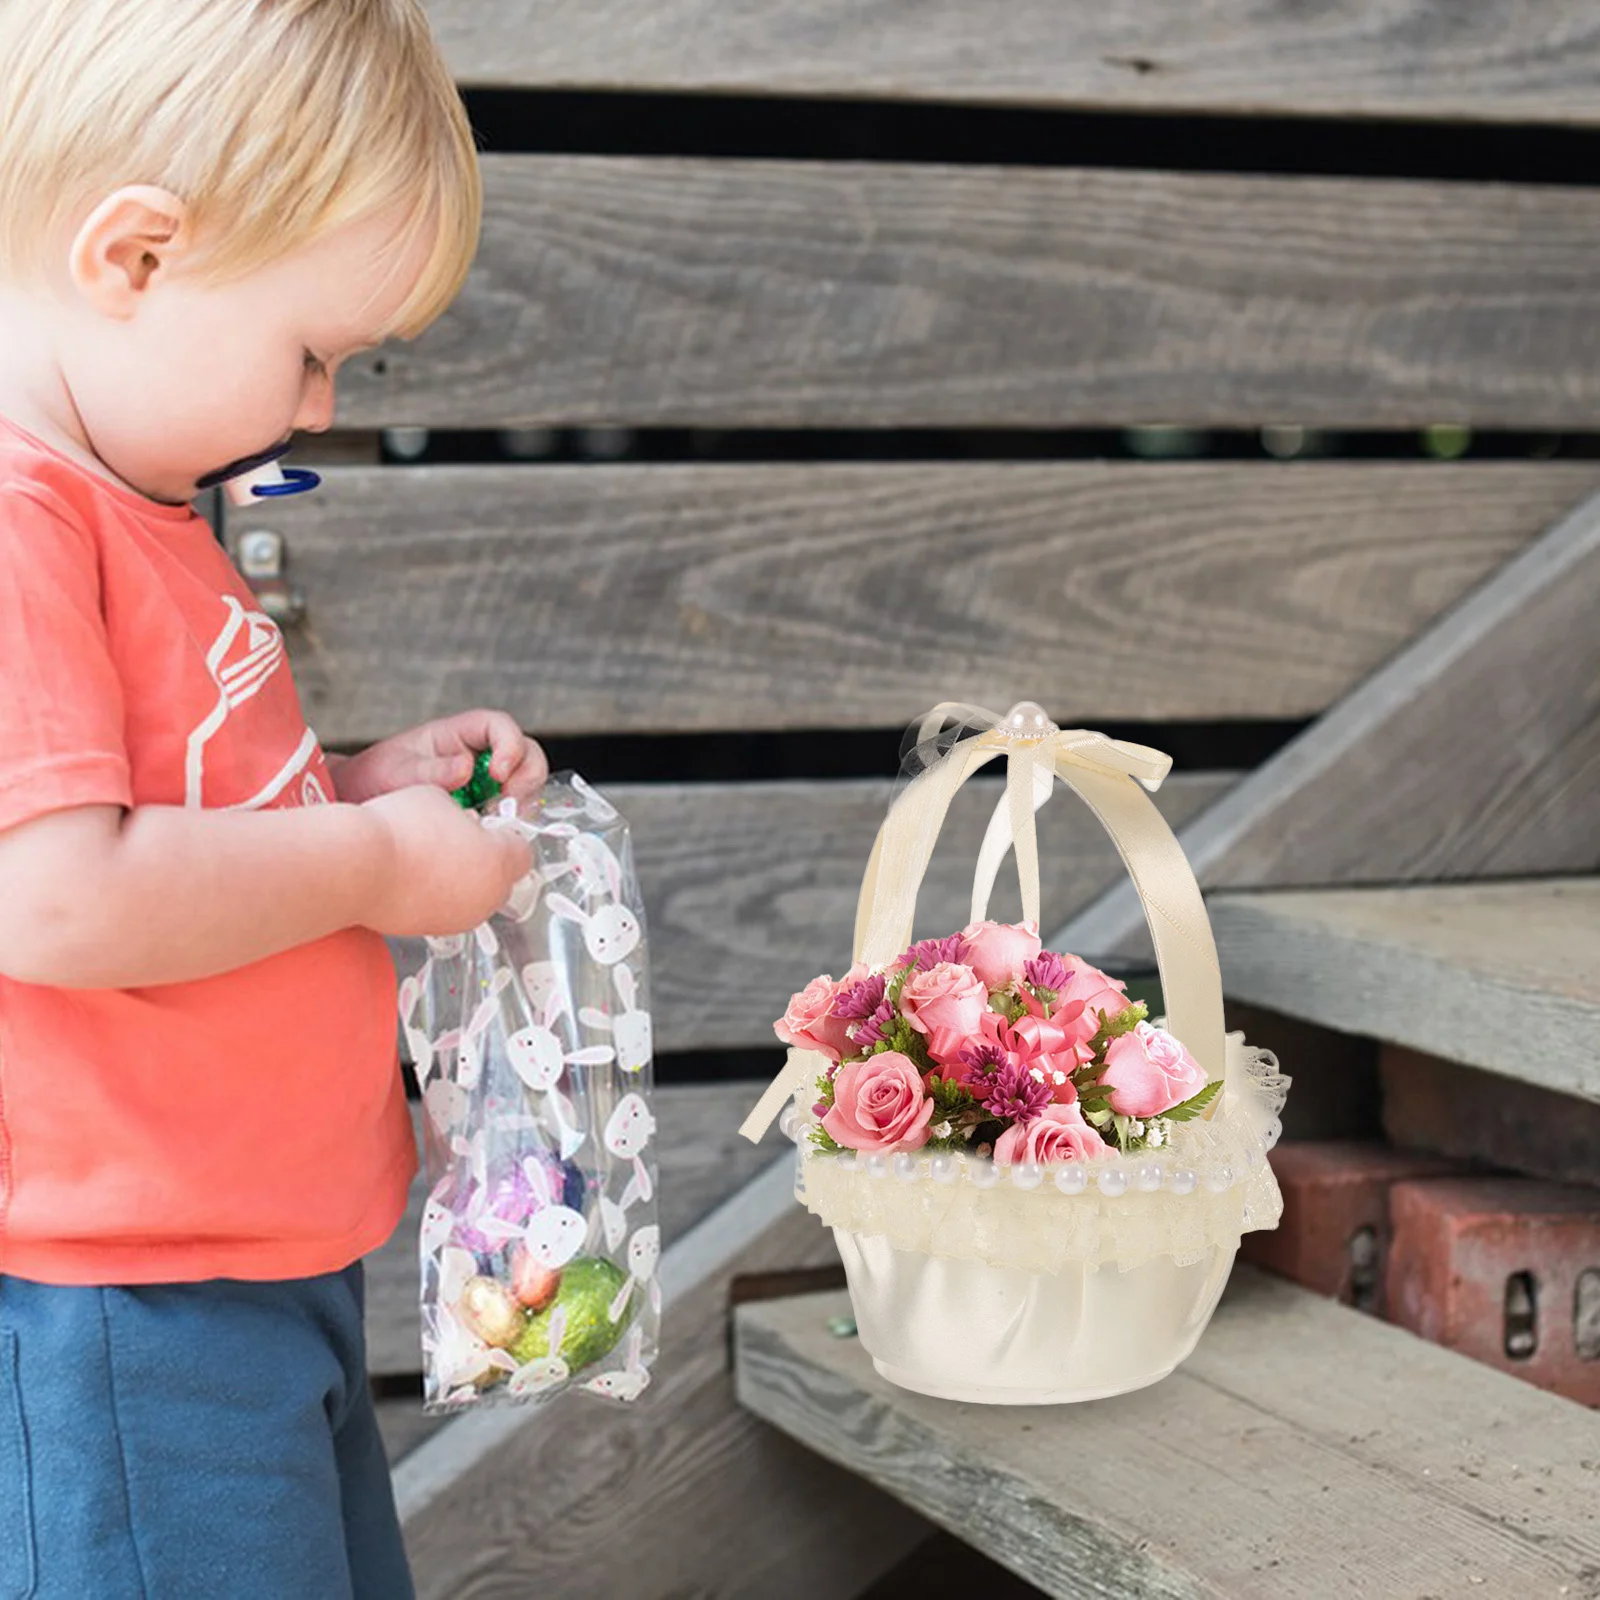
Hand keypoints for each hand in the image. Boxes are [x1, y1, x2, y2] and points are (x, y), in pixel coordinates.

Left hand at [331, 710, 547, 804]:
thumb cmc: (374, 778)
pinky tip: (492, 834)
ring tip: (497, 822)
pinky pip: (511, 812)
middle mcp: (478, 754)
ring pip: (524, 784)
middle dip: (526, 778)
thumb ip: (431, 770)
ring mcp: (485, 783)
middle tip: (509, 805)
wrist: (361, 805)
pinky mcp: (484, 808)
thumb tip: (467, 769)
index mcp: (459, 733)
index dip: (509, 745)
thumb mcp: (397, 771)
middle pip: (525, 754)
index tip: (499, 774)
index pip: (499, 726)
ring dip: (522, 803)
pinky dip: (510, 823)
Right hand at [363, 786, 532, 936]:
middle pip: (502, 878)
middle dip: (486, 859)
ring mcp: (459, 918)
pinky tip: (414, 876)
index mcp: (499, 862)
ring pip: (474, 897)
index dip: (505, 836)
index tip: (488, 826)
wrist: (354, 867)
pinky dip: (438, 896)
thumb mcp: (439, 798)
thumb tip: (462, 823)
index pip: (522, 851)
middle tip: (458, 839)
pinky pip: (447, 910)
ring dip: (462, 879)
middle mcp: (485, 897)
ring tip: (430, 857)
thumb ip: (463, 814)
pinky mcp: (431, 929)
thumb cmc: (398, 831)